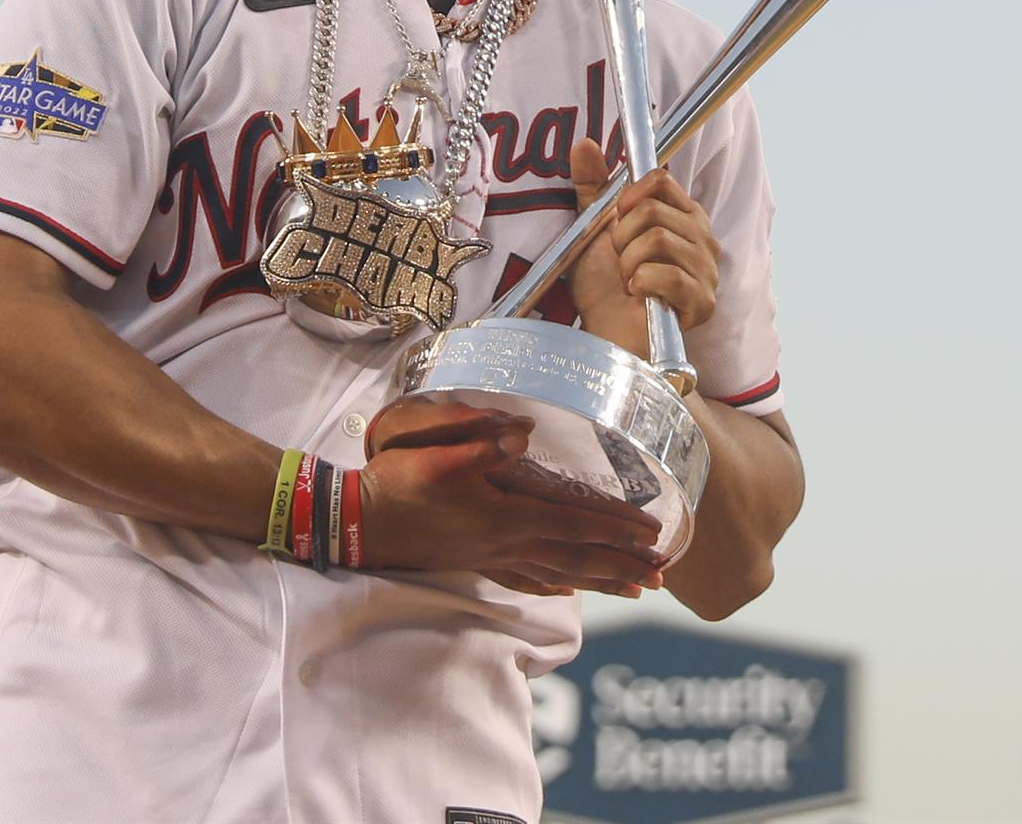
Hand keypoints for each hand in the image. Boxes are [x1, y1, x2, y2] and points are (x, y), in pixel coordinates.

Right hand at [360, 399, 665, 597]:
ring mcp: (491, 559)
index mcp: (506, 518)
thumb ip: (481, 442)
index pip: (575, 526)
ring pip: (560, 575)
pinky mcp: (476, 562)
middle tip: (663, 574)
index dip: (617, 529)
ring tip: (636, 588)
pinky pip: (528, 580)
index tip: (654, 534)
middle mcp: (506, 546)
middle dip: (623, 565)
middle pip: (578, 560)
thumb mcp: (436, 453)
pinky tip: (566, 591)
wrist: (358, 522)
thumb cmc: (398, 485)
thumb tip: (525, 431)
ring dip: (601, 581)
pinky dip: (555, 585)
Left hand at [567, 137, 720, 355]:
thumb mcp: (593, 227)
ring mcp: (707, 272)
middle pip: (655, 209)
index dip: (630, 196)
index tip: (616, 218)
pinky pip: (665, 273)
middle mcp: (703, 240)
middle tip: (621, 260)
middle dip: (623, 236)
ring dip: (629, 261)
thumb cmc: (604, 286)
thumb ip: (593, 186)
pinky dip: (641, 282)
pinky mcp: (703, 302)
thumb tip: (583, 143)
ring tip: (629, 278)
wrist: (605, 333)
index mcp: (684, 218)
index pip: (661, 180)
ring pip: (658, 238)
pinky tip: (639, 295)